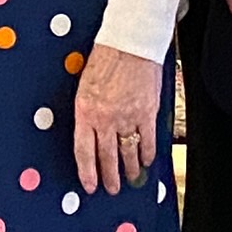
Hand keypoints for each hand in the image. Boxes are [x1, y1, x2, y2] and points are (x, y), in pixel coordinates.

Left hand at [72, 43, 164, 194]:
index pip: (84, 151)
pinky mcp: (147, 113)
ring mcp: (128, 117)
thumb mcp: (85, 86)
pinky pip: (147, 140)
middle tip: (112, 188)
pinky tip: (147, 160)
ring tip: (131, 178)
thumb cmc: (105, 58)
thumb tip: (91, 132)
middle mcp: (106, 119)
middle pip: (107, 157)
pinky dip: (148, 153)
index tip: (90, 186)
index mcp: (86, 112)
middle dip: (110, 177)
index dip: (87, 172)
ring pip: (129, 152)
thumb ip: (88, 111)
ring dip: (130, 169)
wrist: (130, 43)